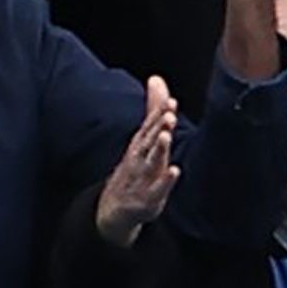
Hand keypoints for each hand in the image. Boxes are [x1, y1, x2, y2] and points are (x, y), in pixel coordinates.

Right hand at [95, 75, 180, 246]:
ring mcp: (142, 178)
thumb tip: (156, 78)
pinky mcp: (148, 198)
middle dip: (159, 128)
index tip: (171, 102)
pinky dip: (164, 181)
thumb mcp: (144, 139)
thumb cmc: (135, 167)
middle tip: (169, 115)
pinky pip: (156, 189)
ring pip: (150, 162)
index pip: (150, 126)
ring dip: (158, 149)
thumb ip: (153, 109)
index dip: (160, 114)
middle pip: (149, 141)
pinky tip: (175, 171)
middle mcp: (140, 158)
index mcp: (140, 144)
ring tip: (166, 136)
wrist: (112, 209)